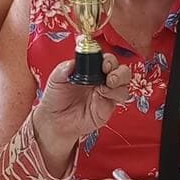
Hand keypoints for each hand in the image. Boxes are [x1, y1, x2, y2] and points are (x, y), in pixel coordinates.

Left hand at [31, 56, 131, 175]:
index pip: (104, 59)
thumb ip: (64, 68)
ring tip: (108, 82)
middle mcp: (100, 80)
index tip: (102, 60)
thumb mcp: (55, 80)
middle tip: (107, 69)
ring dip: (119, 79)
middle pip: (120, 69)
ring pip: (124, 82)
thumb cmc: (56, 100)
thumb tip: (74, 61)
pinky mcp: (108, 106)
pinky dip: (115, 93)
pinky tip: (103, 94)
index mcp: (89, 70)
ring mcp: (106, 93)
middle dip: (117, 67)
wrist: (55, 121)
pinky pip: (119, 97)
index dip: (107, 58)